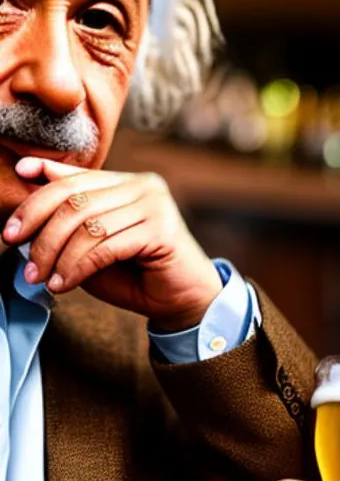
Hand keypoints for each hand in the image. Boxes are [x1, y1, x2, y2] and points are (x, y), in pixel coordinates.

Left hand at [2, 157, 221, 329]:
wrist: (182, 300)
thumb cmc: (135, 274)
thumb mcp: (92, 246)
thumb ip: (69, 225)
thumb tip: (25, 214)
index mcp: (126, 182)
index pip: (73, 180)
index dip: (38, 194)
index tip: (12, 219)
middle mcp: (142, 185)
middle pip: (75, 200)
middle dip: (42, 233)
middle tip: (26, 263)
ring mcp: (154, 204)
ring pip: (87, 224)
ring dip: (57, 256)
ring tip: (42, 279)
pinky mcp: (161, 229)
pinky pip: (106, 246)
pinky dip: (78, 267)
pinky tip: (64, 284)